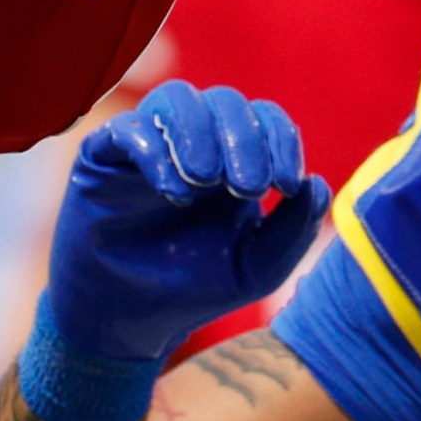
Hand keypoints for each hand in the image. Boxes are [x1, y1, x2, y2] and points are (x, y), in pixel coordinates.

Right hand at [37, 82, 323, 398]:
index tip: (287, 184)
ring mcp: (147, 144)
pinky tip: (174, 191)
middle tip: (249, 187)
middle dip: (244, 139)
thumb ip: (292, 229)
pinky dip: (155, 152)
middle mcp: (193, 142)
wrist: (129, 322)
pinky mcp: (103, 156)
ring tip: (205, 180)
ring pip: (177, 98)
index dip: (280, 140)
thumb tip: (317, 183)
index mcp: (234, 159)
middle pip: (224, 101)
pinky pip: (128, 130)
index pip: (263, 119)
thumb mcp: (257, 268)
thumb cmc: (195, 289)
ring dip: (199, 132)